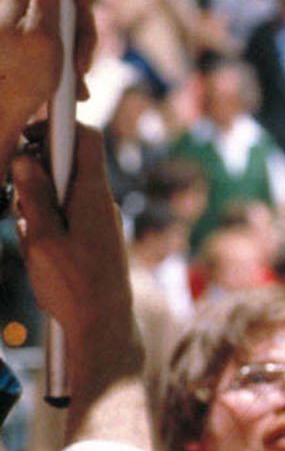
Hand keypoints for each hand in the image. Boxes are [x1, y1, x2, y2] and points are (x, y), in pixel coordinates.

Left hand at [0, 0, 86, 153]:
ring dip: (77, 44)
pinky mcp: (23, 35)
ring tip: (76, 74)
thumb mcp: (42, 30)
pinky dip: (66, 53)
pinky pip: (55, 32)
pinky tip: (70, 77)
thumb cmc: (17, 79)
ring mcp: (18, 16)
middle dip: (81, 24)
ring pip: (65, 15)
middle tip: (81, 57)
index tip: (82, 9)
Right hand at [13, 124, 135, 358]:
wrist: (104, 323)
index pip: (86, 138)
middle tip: (14, 191)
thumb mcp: (43, 241)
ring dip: (39, 197)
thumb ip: (34, 199)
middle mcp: (103, 200)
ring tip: (26, 224)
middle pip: (70, 163)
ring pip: (65, 190)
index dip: (57, 126)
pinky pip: (69, 212)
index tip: (26, 135)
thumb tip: (25, 158)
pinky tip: (37, 242)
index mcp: (94, 194)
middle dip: (37, 169)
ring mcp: (102, 217)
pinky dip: (49, 217)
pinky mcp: (97, 234)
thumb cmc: (73, 286)